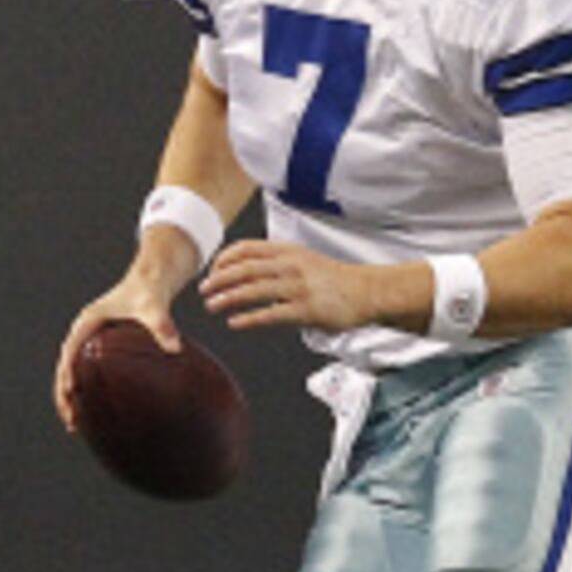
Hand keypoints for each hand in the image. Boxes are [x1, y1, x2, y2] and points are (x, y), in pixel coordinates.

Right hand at [54, 269, 183, 432]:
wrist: (152, 279)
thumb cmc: (150, 291)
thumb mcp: (154, 307)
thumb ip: (163, 325)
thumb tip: (176, 349)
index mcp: (88, 322)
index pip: (71, 351)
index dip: (68, 373)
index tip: (70, 393)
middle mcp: (85, 333)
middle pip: (66, 368)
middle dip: (65, 395)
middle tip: (72, 422)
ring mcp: (92, 341)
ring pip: (74, 373)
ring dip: (72, 398)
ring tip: (77, 426)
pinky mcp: (102, 348)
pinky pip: (89, 373)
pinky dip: (87, 391)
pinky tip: (96, 412)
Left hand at [201, 239, 376, 333]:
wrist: (367, 292)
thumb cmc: (336, 280)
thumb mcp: (305, 260)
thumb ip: (278, 262)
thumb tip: (248, 270)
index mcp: (288, 251)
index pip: (246, 249)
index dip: (224, 259)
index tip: (213, 270)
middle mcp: (290, 266)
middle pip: (244, 269)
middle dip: (219, 280)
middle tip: (205, 290)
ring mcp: (297, 288)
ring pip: (252, 290)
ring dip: (227, 298)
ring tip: (213, 306)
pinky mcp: (305, 310)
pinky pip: (269, 314)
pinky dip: (248, 319)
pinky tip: (235, 323)